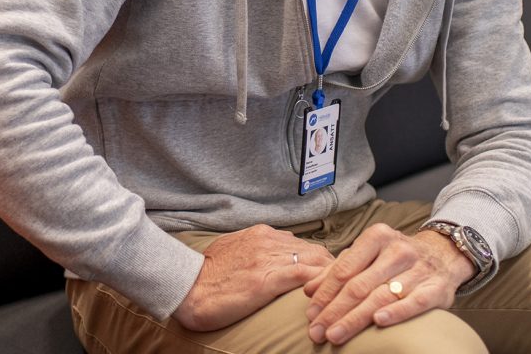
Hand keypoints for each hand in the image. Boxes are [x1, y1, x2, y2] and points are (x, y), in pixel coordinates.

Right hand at [171, 225, 333, 331]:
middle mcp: (269, 240)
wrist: (188, 287)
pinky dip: (322, 283)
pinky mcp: (268, 278)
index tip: (327, 275)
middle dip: (331, 268)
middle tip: (342, 287)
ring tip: (342, 293)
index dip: (318, 260)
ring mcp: (269, 258)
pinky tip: (329, 295)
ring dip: (331, 277)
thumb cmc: (207, 276)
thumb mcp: (233, 251)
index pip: (302, 244)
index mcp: (261, 234)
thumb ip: (254, 249)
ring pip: (316, 260)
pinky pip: (307, 275)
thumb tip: (270, 256)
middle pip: (315, 250)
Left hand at [302, 224, 475, 344]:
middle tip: (316, 331)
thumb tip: (309, 290)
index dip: (325, 293)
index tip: (310, 313)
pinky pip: (414, 302)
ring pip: (381, 296)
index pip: (344, 268)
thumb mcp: (368, 255)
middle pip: (359, 285)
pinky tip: (378, 322)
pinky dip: (396, 312)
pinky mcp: (437, 288)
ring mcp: (419, 269)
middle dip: (334, 311)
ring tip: (335, 335)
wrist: (443, 255)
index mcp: (377, 237)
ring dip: (355, 319)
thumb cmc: (395, 257)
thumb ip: (339, 269)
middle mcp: (398, 250)